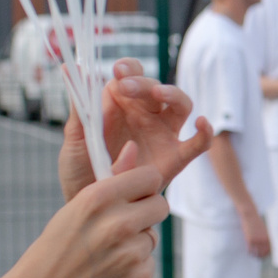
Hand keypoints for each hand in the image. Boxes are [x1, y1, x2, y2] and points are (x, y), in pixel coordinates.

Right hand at [8, 144, 167, 277]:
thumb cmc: (54, 249)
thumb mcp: (74, 208)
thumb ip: (111, 181)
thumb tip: (136, 147)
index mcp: (98, 198)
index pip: (150, 177)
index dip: (141, 187)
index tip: (132, 195)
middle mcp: (118, 223)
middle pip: (161, 205)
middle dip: (146, 213)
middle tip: (121, 226)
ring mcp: (131, 254)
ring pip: (153, 237)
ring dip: (136, 243)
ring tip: (104, 255)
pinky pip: (148, 263)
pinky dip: (134, 268)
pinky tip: (108, 274)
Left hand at [60, 61, 211, 200]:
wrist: (91, 209)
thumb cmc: (81, 172)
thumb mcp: (75, 139)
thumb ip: (79, 108)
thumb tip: (72, 68)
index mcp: (121, 105)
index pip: (131, 75)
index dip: (129, 68)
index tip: (118, 71)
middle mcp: (145, 115)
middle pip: (154, 86)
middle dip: (142, 82)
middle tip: (126, 87)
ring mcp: (163, 135)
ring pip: (180, 105)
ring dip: (172, 94)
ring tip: (159, 94)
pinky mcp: (176, 158)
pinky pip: (198, 144)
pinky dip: (205, 132)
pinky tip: (202, 123)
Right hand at [240, 205, 271, 259]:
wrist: (250, 215)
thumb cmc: (256, 222)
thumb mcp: (263, 230)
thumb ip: (265, 238)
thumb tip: (264, 246)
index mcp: (268, 238)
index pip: (269, 250)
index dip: (266, 254)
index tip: (263, 255)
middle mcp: (264, 240)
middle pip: (264, 253)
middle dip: (260, 256)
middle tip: (257, 257)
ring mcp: (257, 241)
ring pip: (257, 253)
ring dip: (255, 255)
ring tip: (253, 255)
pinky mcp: (250, 240)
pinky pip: (250, 250)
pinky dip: (250, 252)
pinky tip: (249, 251)